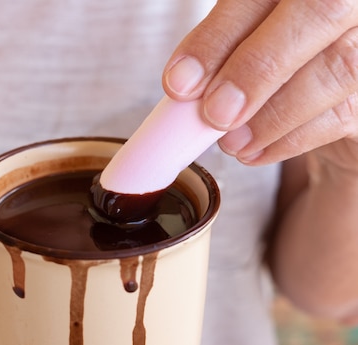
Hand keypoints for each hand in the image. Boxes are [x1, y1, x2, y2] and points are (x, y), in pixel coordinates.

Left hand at [163, 0, 357, 164]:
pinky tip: (255, 151)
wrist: (324, 95)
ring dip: (272, 115)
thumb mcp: (247, 38)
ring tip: (231, 142)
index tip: (182, 82)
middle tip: (215, 113)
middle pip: (318, 12)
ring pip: (336, 67)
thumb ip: (223, 49)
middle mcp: (350, 1)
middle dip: (256, 69)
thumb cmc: (282, 54)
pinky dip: (291, 139)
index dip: (221, 35)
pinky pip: (342, 114)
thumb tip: (186, 82)